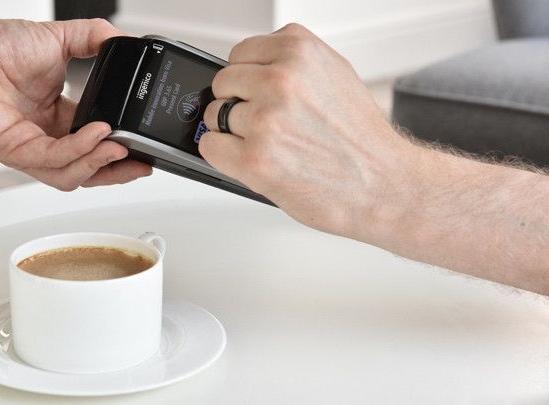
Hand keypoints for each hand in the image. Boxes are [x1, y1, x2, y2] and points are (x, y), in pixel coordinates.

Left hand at [0, 18, 151, 190]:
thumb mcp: (59, 40)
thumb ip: (93, 39)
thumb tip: (123, 40)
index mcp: (58, 118)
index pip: (96, 145)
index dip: (121, 151)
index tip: (144, 146)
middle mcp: (44, 137)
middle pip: (87, 170)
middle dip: (117, 172)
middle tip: (142, 163)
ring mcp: (27, 146)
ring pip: (70, 175)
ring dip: (99, 165)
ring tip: (119, 147)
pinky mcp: (11, 148)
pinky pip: (51, 158)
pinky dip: (78, 150)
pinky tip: (96, 133)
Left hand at [200, 23, 417, 239]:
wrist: (384, 185)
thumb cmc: (361, 139)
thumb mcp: (334, 75)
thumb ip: (291, 64)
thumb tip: (250, 67)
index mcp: (299, 51)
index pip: (240, 53)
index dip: (248, 78)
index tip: (259, 93)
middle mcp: (281, 80)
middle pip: (223, 83)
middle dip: (238, 103)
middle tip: (266, 123)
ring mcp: (266, 120)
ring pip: (215, 116)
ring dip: (234, 133)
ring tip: (271, 145)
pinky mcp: (254, 159)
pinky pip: (210, 147)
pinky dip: (224, 156)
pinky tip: (254, 161)